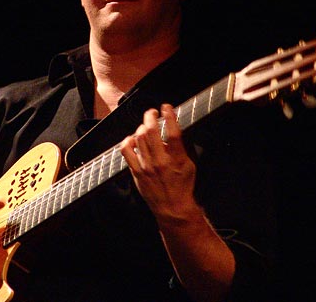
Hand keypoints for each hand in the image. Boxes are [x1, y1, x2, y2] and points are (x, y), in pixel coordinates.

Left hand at [120, 103, 196, 220]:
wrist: (173, 208)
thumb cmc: (182, 186)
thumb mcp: (189, 164)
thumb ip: (181, 147)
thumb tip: (172, 130)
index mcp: (177, 159)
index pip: (172, 132)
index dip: (169, 115)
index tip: (166, 107)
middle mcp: (160, 161)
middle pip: (151, 131)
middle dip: (150, 116)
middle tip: (152, 113)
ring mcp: (146, 167)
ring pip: (139, 138)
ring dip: (141, 127)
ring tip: (145, 125)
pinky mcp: (137, 172)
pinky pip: (126, 151)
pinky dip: (128, 141)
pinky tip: (132, 139)